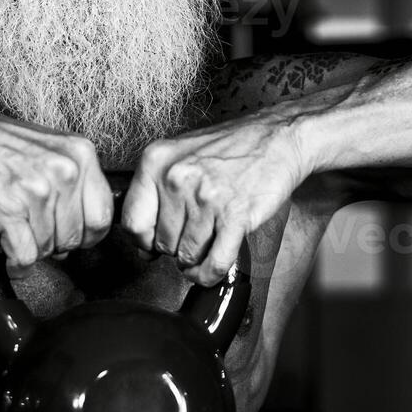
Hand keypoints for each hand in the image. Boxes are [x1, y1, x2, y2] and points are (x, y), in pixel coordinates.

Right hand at [0, 100, 113, 266]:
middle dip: (55, 242)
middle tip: (32, 228)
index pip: (103, 215)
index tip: (72, 235)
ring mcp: (37, 189)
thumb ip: (73, 186)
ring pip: (48, 248)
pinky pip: (25, 255)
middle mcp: (64, 170)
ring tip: (13, 224)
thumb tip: (83, 233)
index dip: (87, 234)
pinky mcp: (8, 208)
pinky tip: (6, 243)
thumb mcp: (50, 150)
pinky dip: (15, 260)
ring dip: (30, 246)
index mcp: (81, 154)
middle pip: (75, 236)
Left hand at [120, 113, 312, 284]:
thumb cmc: (233, 146)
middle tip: (192, 237)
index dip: (143, 240)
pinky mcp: (235, 215)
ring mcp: (207, 197)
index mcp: (157, 160)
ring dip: (196, 260)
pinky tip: (212, 269)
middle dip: (176, 248)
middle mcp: (177, 177)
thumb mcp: (181, 153)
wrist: (279, 137)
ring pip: (187, 254)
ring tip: (206, 247)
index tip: (153, 243)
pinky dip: (211, 274)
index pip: (132, 221)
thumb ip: (156, 192)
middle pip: (162, 242)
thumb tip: (144, 243)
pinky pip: (215, 262)